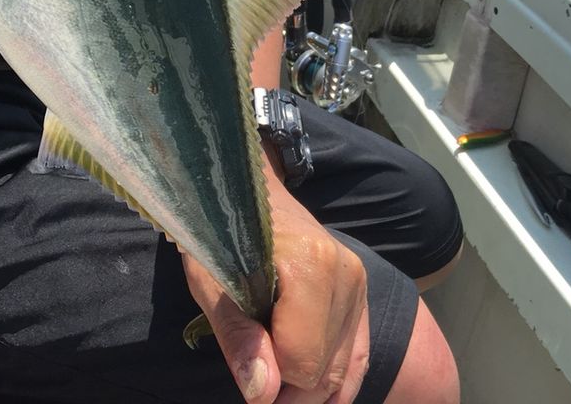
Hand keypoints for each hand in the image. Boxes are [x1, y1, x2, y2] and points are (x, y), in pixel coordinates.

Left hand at [182, 172, 369, 402]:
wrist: (244, 187)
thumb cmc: (219, 232)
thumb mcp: (210, 282)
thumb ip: (238, 337)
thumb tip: (263, 393)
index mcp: (311, 265)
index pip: (302, 361)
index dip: (268, 374)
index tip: (244, 356)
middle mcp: (346, 273)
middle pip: (325, 370)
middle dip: (288, 386)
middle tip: (254, 370)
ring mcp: (358, 280)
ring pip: (343, 369)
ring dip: (309, 386)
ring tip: (273, 374)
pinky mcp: (361, 288)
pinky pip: (358, 354)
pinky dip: (337, 380)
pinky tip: (312, 392)